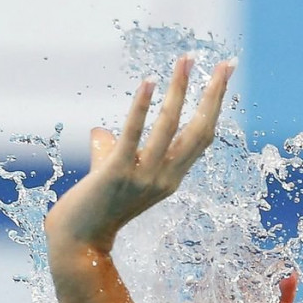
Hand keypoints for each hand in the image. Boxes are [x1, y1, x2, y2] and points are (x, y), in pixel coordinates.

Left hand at [45, 53, 235, 253]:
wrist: (76, 243)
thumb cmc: (94, 209)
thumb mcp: (110, 174)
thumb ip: (111, 150)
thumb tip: (100, 131)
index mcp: (172, 177)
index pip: (203, 136)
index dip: (215, 106)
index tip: (224, 76)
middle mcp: (166, 177)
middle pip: (200, 130)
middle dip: (214, 94)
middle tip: (226, 64)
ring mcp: (144, 177)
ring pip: (170, 127)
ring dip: (180, 90)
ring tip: (186, 59)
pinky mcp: (117, 173)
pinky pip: (133, 135)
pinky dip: (143, 107)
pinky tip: (150, 82)